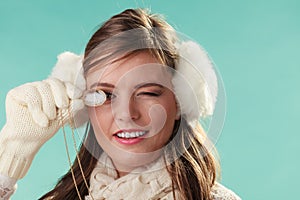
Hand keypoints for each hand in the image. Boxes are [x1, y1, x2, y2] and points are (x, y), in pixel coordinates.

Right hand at [0, 52, 85, 178]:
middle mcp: (43, 86)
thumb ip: (72, 108)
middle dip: (61, 96)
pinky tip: (41, 121)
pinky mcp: (17, 92)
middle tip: (62, 108)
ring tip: (48, 120)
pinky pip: (31, 95)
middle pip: (55, 82)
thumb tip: (82, 100)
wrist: (28, 140)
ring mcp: (30, 88)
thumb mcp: (63, 118)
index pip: (65, 84)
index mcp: (55, 91)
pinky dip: (38, 109)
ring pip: (43, 88)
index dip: (72, 89)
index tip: (77, 95)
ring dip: (49, 107)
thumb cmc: (45, 128)